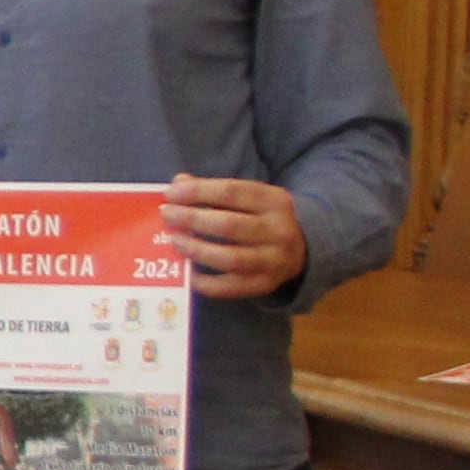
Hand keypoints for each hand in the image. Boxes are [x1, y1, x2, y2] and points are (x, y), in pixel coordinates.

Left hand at [163, 173, 309, 301]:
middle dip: (193, 219)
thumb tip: (179, 182)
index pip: (232, 192)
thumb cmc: (262, 218)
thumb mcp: (249, 198)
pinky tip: (187, 273)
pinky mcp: (266, 284)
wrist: (302, 249)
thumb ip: (215, 190)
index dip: (198, 192)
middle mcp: (279, 230)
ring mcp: (274, 260)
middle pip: (230, 225)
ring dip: (197, 250)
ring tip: (175, 240)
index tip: (170, 193)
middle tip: (167, 215)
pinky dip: (206, 282)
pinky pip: (231, 287)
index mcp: (274, 201)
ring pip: (231, 258)